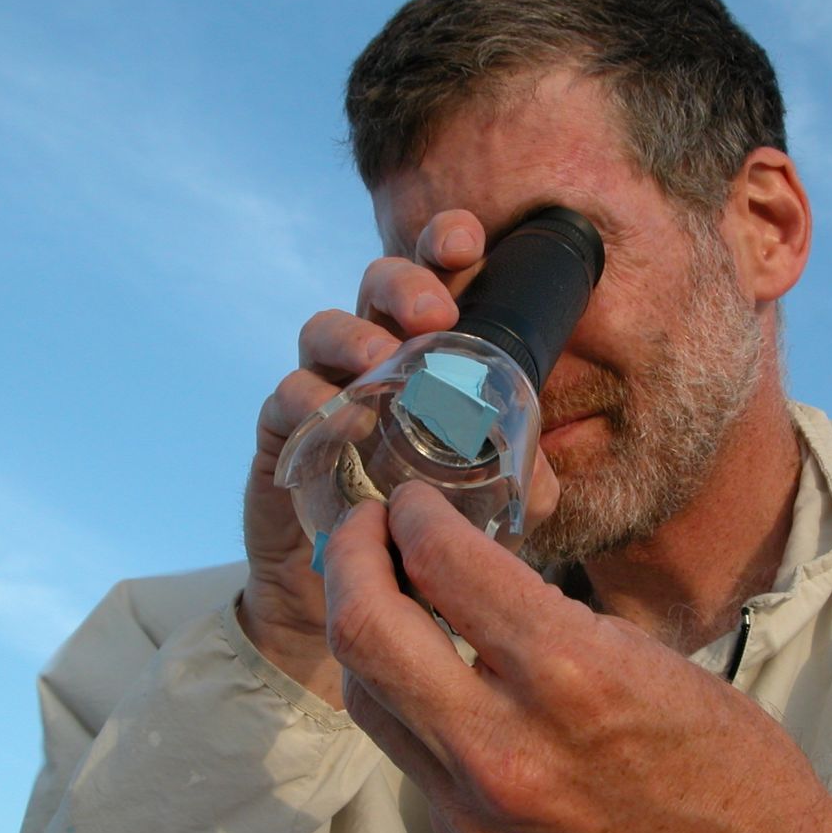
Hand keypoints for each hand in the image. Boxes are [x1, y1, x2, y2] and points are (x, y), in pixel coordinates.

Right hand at [240, 212, 559, 707]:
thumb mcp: (485, 506)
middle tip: (436, 314)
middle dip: (405, 284)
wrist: (349, 590)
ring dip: (353, 336)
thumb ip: (523, 485)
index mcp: (430, 349)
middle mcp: (376, 353)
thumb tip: (546, 473)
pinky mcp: (285, 430)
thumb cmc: (422, 524)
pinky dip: (309, 396)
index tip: (466, 242)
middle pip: (379, 286)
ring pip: (326, 329)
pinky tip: (334, 411)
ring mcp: (326, 385)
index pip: (437, 276)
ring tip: (382, 362)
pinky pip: (287, 394)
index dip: (445, 243)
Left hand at [321, 482, 831, 832]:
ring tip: (384, 587)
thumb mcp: (655, 659)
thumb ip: (552, 619)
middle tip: (368, 526)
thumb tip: (475, 574)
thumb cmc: (734, 768)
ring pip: (363, 692)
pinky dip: (397, 690)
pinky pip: (401, 748)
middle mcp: (506, 742)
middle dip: (352, 555)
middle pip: (364, 629)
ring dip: (360, 625)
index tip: (416, 496)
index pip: (445, 564)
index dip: (416, 512)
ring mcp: (475, 804)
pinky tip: (422, 663)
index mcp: (572, 674)